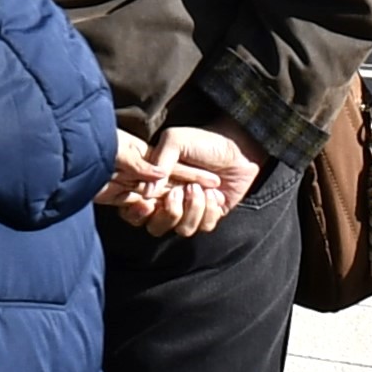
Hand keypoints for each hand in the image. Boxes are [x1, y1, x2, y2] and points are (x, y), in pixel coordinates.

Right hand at [96, 123, 257, 235]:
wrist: (238, 148)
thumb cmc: (203, 141)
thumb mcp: (175, 142)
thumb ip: (159, 163)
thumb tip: (147, 193)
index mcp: (154, 183)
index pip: (133, 208)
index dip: (136, 211)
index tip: (148, 202)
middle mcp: (167, 200)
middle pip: (155, 227)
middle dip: (168, 212)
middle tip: (178, 192)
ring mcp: (189, 211)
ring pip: (181, 230)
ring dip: (192, 209)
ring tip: (199, 188)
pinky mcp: (209, 216)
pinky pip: (203, 227)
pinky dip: (209, 210)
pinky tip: (213, 193)